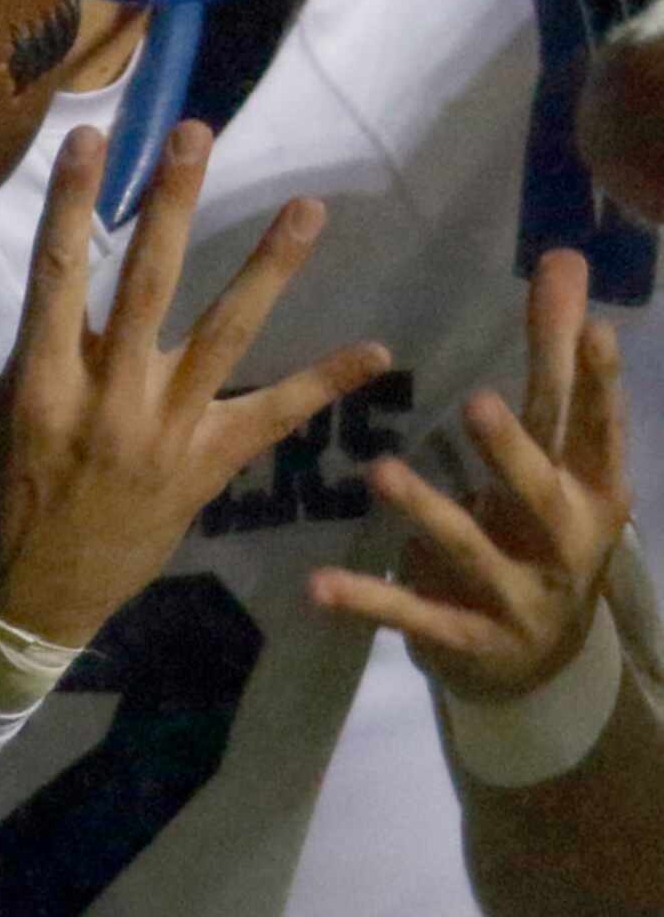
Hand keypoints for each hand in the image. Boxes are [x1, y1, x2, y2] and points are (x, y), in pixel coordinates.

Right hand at [0, 119, 390, 646]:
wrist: (20, 609)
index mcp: (38, 382)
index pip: (58, 273)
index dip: (78, 203)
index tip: (96, 136)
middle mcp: (109, 400)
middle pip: (150, 286)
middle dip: (176, 205)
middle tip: (199, 134)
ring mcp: (167, 434)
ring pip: (227, 338)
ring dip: (271, 272)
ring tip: (312, 209)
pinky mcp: (207, 468)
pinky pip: (272, 420)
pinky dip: (324, 386)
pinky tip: (379, 351)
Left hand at [309, 249, 633, 699]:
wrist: (541, 663)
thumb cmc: (545, 520)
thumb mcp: (556, 446)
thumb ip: (552, 352)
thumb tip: (565, 254)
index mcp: (593, 489)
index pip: (599, 429)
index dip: (601, 384)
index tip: (597, 330)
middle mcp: (564, 543)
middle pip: (540, 493)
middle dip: (511, 452)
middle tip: (475, 402)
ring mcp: (516, 596)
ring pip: (469, 548)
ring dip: (426, 511)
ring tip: (380, 471)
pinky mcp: (464, 636)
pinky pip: (411, 614)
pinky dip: (367, 600)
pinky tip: (316, 585)